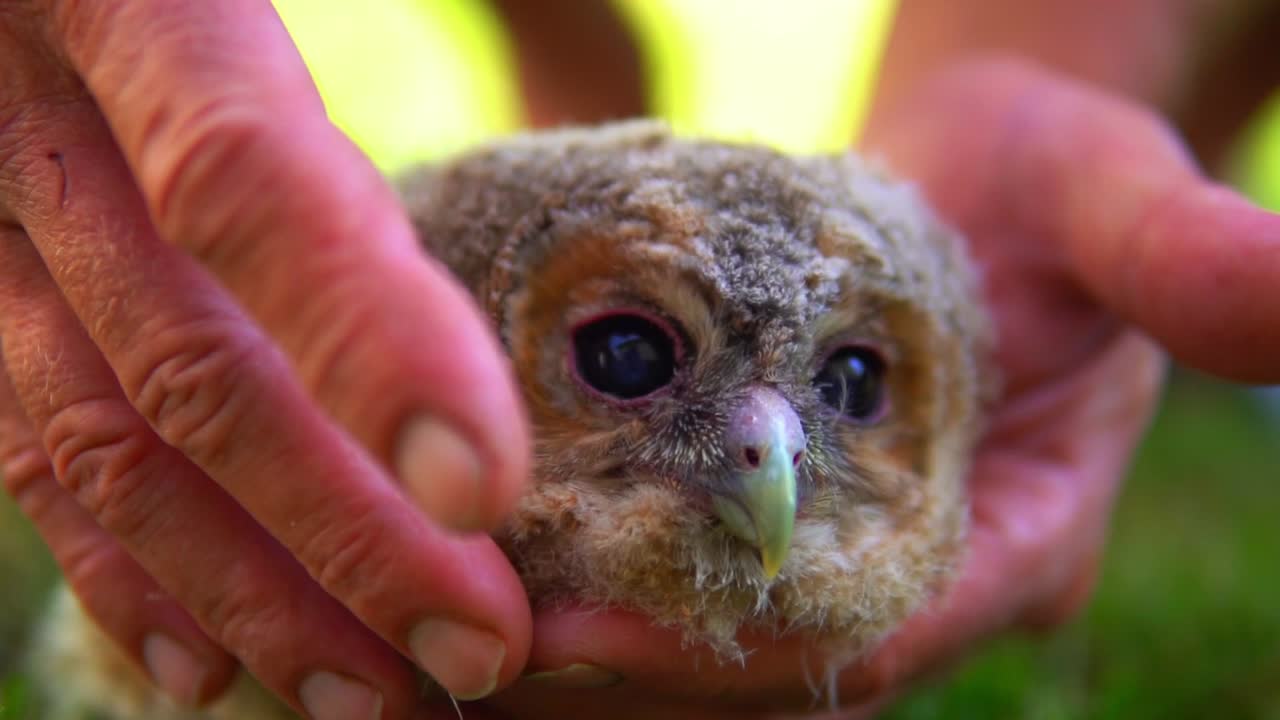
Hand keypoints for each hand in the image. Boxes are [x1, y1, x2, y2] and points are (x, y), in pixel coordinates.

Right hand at [0, 2, 530, 716]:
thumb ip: (442, 33)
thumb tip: (561, 115)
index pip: (246, 182)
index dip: (367, 342)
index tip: (485, 488)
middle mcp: (31, 119)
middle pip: (193, 363)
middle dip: (342, 534)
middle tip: (474, 650)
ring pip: (106, 439)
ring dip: (248, 592)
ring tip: (371, 697)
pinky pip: (33, 441)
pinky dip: (125, 563)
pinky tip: (208, 656)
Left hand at [476, 59, 1279, 718]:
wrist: (984, 178)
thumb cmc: (1053, 180)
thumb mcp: (1119, 199)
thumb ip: (1185, 260)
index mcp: (1016, 535)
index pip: (875, 627)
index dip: (738, 648)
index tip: (591, 634)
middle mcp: (925, 575)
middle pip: (767, 674)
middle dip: (626, 673)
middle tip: (475, 646)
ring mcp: (849, 561)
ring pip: (705, 654)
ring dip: (584, 654)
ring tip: (448, 626)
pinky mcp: (779, 525)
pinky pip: (674, 589)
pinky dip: (585, 595)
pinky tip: (481, 571)